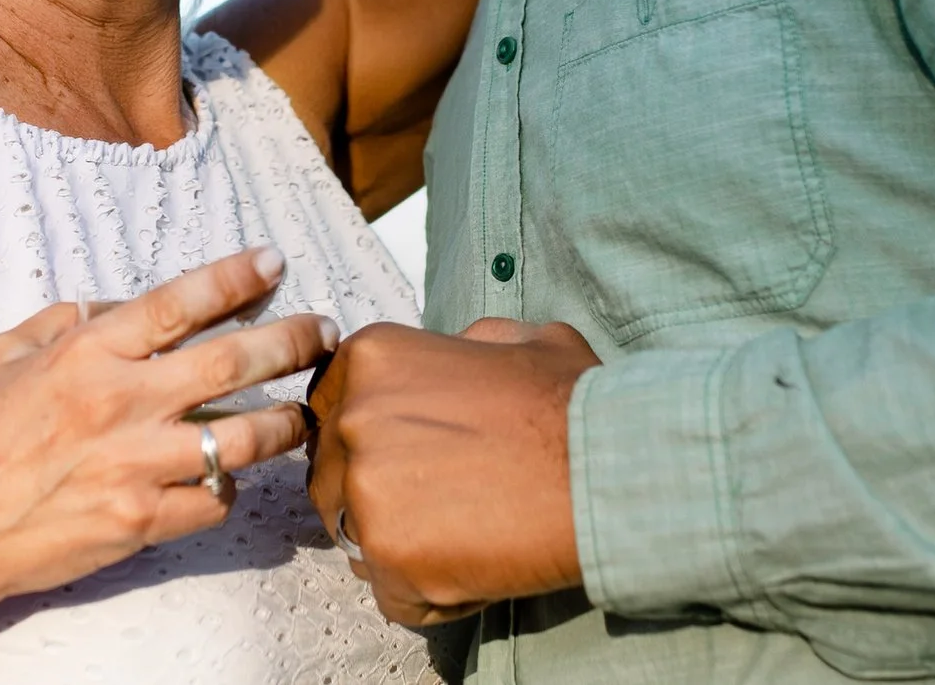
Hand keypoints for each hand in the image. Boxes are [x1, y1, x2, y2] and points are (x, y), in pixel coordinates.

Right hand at [0, 247, 338, 651]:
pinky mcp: (143, 522)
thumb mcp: (5, 355)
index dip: (234, 278)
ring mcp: (137, 466)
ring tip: (302, 412)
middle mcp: (121, 403)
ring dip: (285, 422)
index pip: (179, 302)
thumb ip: (64, 322)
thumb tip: (114, 308)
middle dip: (290, 340)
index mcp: (87, 354)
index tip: (272, 263)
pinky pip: (212, 501)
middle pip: (233, 363)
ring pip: (244, 440)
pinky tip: (225, 479)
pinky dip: (224, 489)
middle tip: (323, 330)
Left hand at [305, 318, 597, 626]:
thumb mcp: (512, 339)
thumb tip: (449, 357)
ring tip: (459, 539)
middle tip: (434, 504)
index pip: (328, 408)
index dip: (363, 439)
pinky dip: (428, 595)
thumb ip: (457, 346)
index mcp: (371, 358)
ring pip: (353, 536)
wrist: (606, 468)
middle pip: (331, 475)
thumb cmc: (568, 403)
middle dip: (373, 495)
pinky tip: (474, 572)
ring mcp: (365, 491)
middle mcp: (352, 418)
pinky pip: (390, 593)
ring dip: (396, 544)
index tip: (400, 456)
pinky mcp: (390, 557)